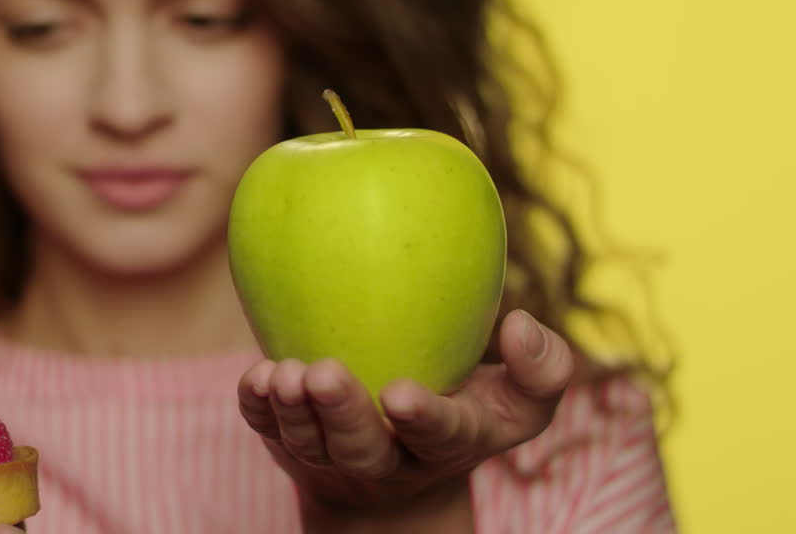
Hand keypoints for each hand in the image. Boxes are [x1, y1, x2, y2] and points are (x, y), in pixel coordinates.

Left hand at [237, 309, 574, 528]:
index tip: (402, 393)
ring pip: (311, 444)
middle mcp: (388, 458)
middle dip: (342, 414)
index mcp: (447, 443)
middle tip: (324, 375)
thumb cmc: (469, 411)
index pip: (439, 436)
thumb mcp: (518, 402)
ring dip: (293, 411)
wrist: (401, 471)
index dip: (422, 419)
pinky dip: (257, 409)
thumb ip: (541, 368)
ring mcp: (335, 456)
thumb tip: (520, 323)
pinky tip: (254, 380)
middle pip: (362, 447)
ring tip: (283, 375)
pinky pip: (269, 432)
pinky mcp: (291, 445)